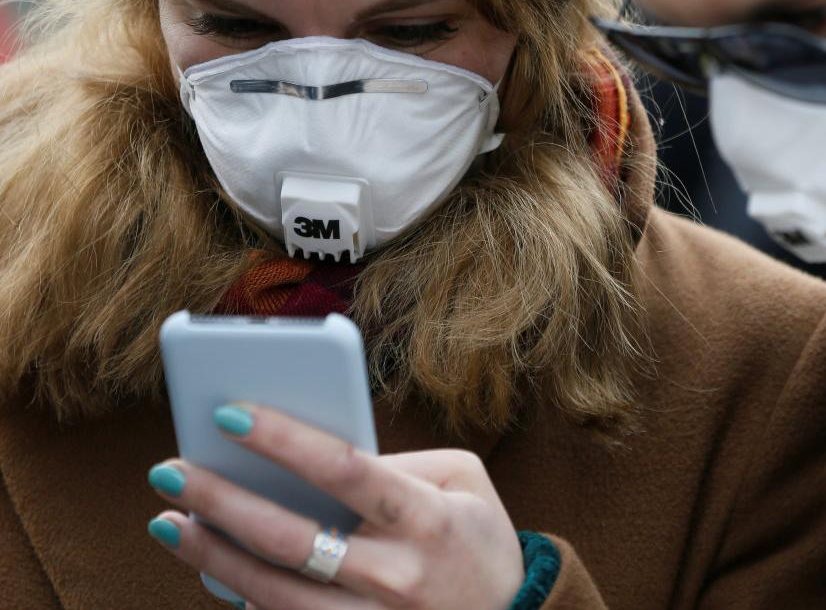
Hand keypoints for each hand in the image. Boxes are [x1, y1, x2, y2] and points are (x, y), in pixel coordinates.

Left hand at [145, 403, 524, 609]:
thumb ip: (398, 463)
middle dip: (222, 502)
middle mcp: (399, 577)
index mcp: (429, 519)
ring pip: (275, 594)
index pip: (346, 471)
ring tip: (168, 522)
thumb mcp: (464, 482)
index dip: (284, 440)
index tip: (226, 413)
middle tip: (168, 470)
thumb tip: (313, 457)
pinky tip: (211, 568)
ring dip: (212, 558)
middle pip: (292, 540)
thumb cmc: (478, 537)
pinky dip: (242, 598)